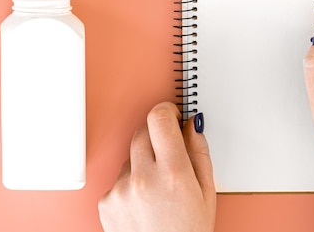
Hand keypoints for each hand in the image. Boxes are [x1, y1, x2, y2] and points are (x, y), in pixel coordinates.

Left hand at [98, 102, 215, 231]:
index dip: (166, 111)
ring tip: (157, 190)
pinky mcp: (106, 200)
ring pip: (130, 155)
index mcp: (173, 173)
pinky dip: (130, 183)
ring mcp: (121, 189)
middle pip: (142, 131)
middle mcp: (143, 178)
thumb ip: (199, 152)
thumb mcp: (207, 193)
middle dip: (156, 135)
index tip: (171, 114)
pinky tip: (143, 203)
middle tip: (168, 154)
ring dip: (142, 162)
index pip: (159, 119)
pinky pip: (118, 177)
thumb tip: (192, 123)